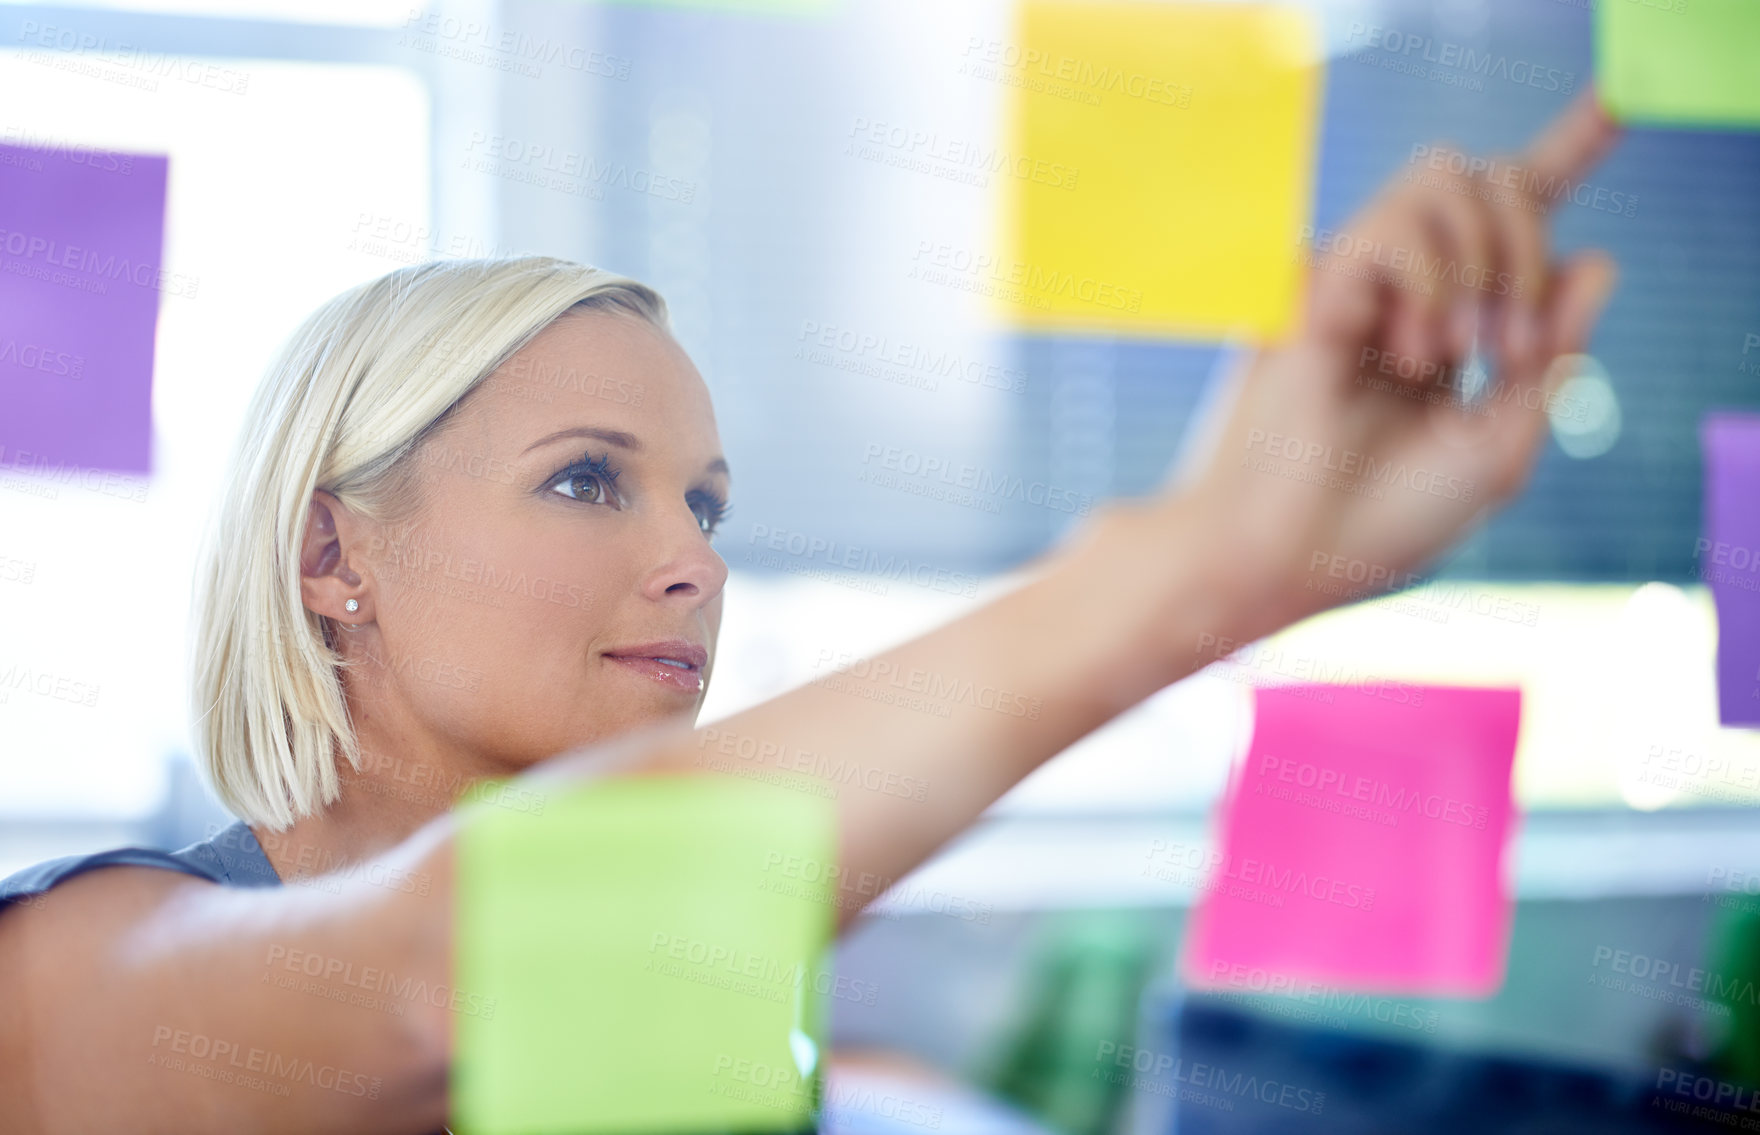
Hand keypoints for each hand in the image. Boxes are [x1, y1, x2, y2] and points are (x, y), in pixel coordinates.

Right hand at [1174, 88, 1622, 641]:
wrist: (1301, 552)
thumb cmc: (1386, 518)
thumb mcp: (1502, 441)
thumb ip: (1554, 356)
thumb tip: (1594, 257)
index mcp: (1453, 325)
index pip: (1515, 223)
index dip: (1565, 153)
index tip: (1613, 107)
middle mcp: (1408, 291)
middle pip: (1495, 183)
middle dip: (1529, 251)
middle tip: (1513, 351)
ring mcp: (1360, 281)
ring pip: (1445, 177)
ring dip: (1483, 261)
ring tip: (1458, 353)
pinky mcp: (1319, 283)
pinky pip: (1395, 226)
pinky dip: (1430, 283)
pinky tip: (1411, 354)